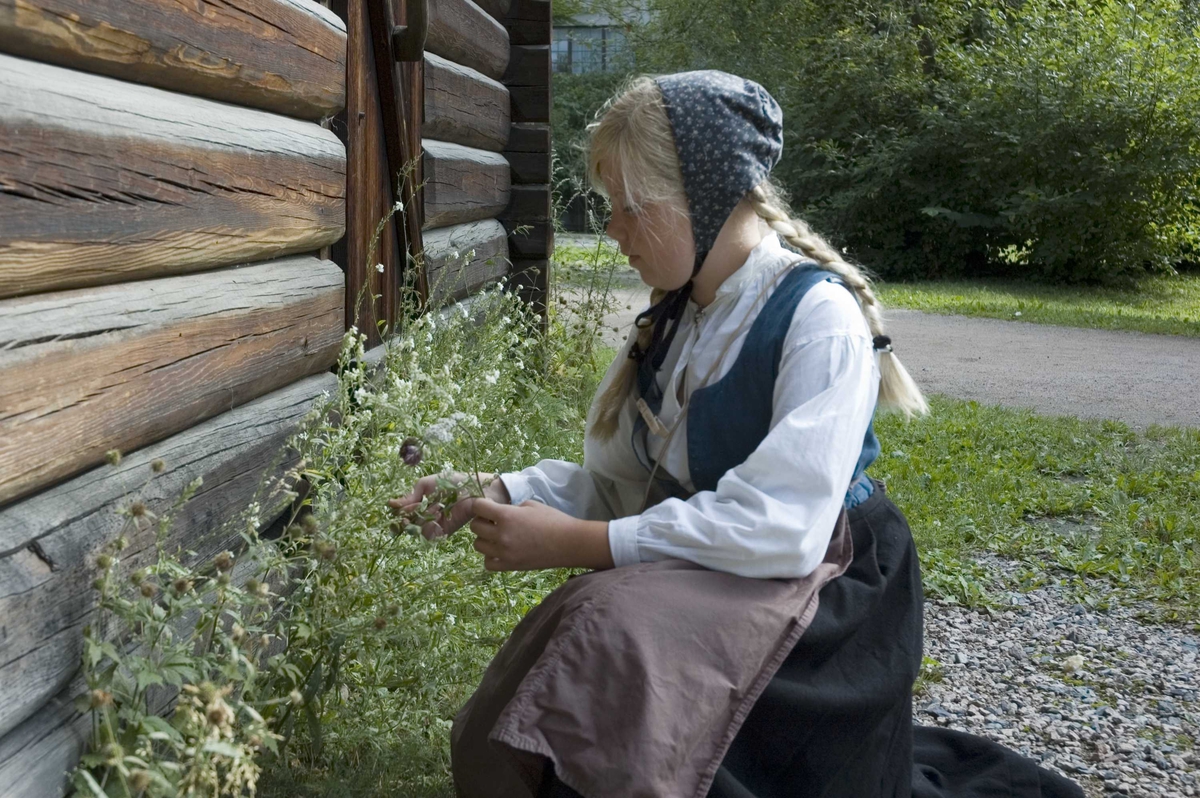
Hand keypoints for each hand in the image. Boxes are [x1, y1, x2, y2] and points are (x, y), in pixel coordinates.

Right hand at [387, 473, 509, 537]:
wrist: (475, 489)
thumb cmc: (454, 482)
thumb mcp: (427, 484)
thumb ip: (410, 495)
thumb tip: (391, 503)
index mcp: (421, 503)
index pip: (403, 513)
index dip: (398, 513)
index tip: (394, 508)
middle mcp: (426, 515)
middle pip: (407, 524)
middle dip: (407, 516)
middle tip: (413, 508)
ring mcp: (435, 524)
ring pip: (417, 529)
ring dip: (422, 518)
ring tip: (434, 507)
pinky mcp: (444, 531)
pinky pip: (429, 534)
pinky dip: (430, 525)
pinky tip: (438, 514)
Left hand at [460, 498, 613, 571]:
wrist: (568, 543)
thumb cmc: (553, 520)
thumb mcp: (531, 505)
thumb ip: (511, 508)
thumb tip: (499, 511)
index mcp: (506, 516)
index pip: (478, 507)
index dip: (481, 504)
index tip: (488, 505)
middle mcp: (501, 535)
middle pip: (475, 527)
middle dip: (482, 521)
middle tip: (494, 520)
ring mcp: (503, 552)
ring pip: (478, 545)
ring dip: (484, 538)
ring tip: (498, 536)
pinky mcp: (509, 566)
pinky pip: (487, 563)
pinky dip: (490, 556)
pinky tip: (500, 550)